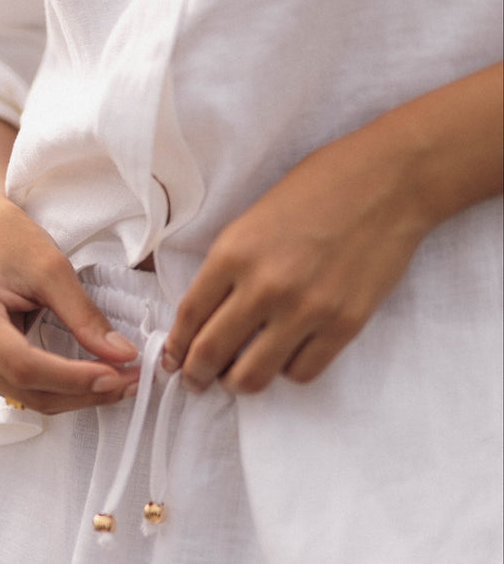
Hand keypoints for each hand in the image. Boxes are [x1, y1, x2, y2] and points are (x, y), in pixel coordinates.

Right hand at [0, 189, 139, 413]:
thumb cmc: (4, 237)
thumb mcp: (51, 268)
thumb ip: (85, 316)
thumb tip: (122, 355)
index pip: (25, 367)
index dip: (75, 378)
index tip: (118, 374)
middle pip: (28, 390)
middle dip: (84, 392)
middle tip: (131, 382)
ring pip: (28, 397)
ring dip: (76, 395)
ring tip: (118, 381)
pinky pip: (21, 390)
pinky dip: (60, 388)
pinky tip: (89, 379)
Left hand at [163, 121, 431, 391]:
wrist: (391, 180)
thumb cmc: (320, 188)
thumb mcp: (254, 218)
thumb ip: (228, 266)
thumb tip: (205, 316)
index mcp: (235, 252)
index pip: (188, 317)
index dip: (175, 347)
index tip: (173, 360)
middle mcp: (265, 286)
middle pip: (211, 354)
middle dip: (196, 376)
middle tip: (197, 380)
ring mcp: (306, 309)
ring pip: (252, 376)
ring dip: (239, 383)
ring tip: (240, 377)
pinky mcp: (343, 325)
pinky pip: (301, 372)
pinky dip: (288, 370)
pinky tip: (287, 356)